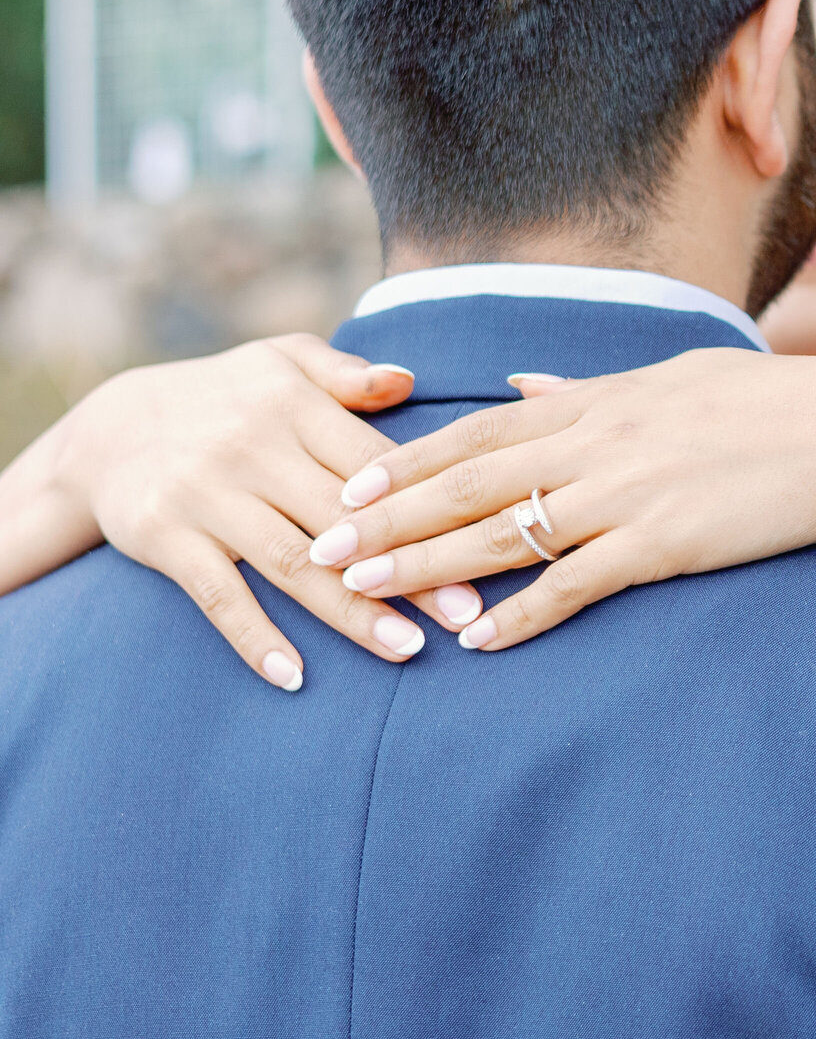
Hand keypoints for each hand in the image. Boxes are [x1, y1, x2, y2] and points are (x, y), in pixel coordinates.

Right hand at [0, 335, 482, 688]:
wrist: (109, 428)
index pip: (375, 463)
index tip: (484, 543)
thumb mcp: (280, 362)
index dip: (430, 506)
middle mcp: (251, 447)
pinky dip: (254, 637)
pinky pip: (218, 594)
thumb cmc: (224, 396)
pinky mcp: (164, 535)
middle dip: (410, 569)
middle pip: (345, 520)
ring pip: (292, 563)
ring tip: (407, 650)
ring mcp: (206, 494)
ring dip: (351, 612)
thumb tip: (408, 380)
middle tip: (467, 615)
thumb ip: (345, 373)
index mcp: (292, 403)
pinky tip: (295, 676)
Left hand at [306, 349, 815, 649]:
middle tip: (322, 547)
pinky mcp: (662, 545)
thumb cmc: (763, 402)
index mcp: (593, 402)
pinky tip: (479, 640)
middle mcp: (594, 444)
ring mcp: (625, 495)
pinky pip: (576, 585)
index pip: (475, 432)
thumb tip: (519, 387)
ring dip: (428, 565)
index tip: (347, 482)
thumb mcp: (667, 376)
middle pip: (467, 484)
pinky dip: (523, 613)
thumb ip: (582, 389)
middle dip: (388, 518)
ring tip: (368, 591)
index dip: (405, 460)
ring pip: (503, 534)